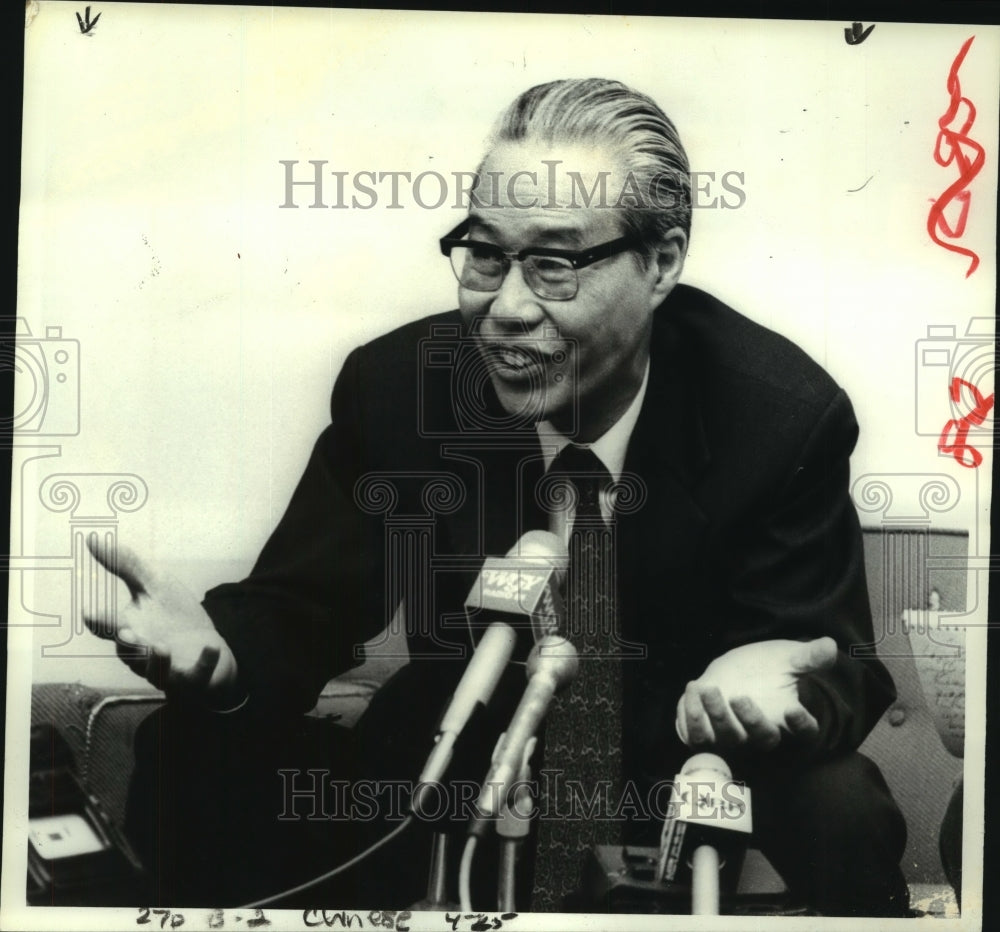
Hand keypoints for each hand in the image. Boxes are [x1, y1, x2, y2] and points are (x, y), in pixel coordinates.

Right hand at [82, 535, 242, 707]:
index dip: (99, 622)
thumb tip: (91, 539)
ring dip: (156, 660)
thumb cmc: (173, 617)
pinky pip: (198, 675)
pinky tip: (212, 647)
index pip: (108, 628)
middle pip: (130, 653)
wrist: (207, 647)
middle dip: (128, 645)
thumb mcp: (154, 585)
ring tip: (158, 646)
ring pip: (156, 671)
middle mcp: (143, 655)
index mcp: (130, 630)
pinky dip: (205, 662)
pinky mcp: (194, 678)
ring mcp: (168, 670)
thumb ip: (126, 565)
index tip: (90, 612)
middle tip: (125, 632)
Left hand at [675, 637, 837, 751]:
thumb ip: (809, 656)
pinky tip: (691, 692)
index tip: (793, 708)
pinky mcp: (707, 734)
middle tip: (738, 696)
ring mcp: (734, 736)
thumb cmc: (767, 668)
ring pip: (726, 739)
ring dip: (714, 717)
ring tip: (705, 687)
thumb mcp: (788, 658)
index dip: (800, 724)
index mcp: (788, 717)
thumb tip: (830, 645)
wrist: (735, 673)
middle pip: (761, 739)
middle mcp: (761, 733)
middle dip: (749, 721)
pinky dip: (691, 719)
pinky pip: (697, 737)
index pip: (804, 731)